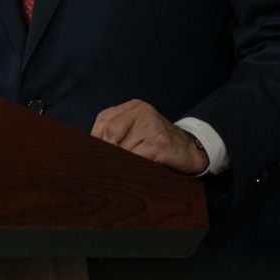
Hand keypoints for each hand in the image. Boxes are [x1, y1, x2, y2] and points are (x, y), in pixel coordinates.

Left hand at [90, 99, 208, 174]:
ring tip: (121, 170)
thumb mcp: (137, 130)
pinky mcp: (159, 144)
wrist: (190, 149)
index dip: (95, 141)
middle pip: (110, 133)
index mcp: (133, 107)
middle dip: (106, 152)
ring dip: (119, 163)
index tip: (91, 156)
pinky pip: (136, 159)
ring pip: (122, 148)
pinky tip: (133, 172)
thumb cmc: (157, 143)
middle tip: (105, 167)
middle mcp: (142, 111)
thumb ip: (116, 134)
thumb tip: (89, 151)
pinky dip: (131, 168)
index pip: (103, 121)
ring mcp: (152, 126)